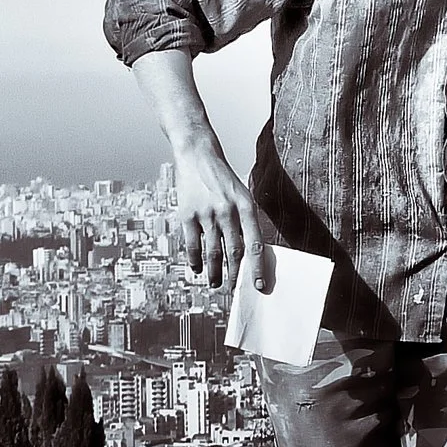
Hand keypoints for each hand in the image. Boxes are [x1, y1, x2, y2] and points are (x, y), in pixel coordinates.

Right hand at [172, 144, 266, 294]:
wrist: (198, 156)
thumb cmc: (224, 180)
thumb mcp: (243, 195)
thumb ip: (246, 221)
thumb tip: (250, 253)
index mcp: (247, 207)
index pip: (255, 244)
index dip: (257, 267)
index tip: (259, 286)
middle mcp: (228, 211)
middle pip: (234, 252)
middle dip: (235, 275)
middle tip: (235, 290)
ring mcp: (206, 214)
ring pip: (213, 253)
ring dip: (215, 273)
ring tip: (216, 285)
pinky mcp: (187, 215)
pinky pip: (192, 245)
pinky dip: (195, 261)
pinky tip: (198, 269)